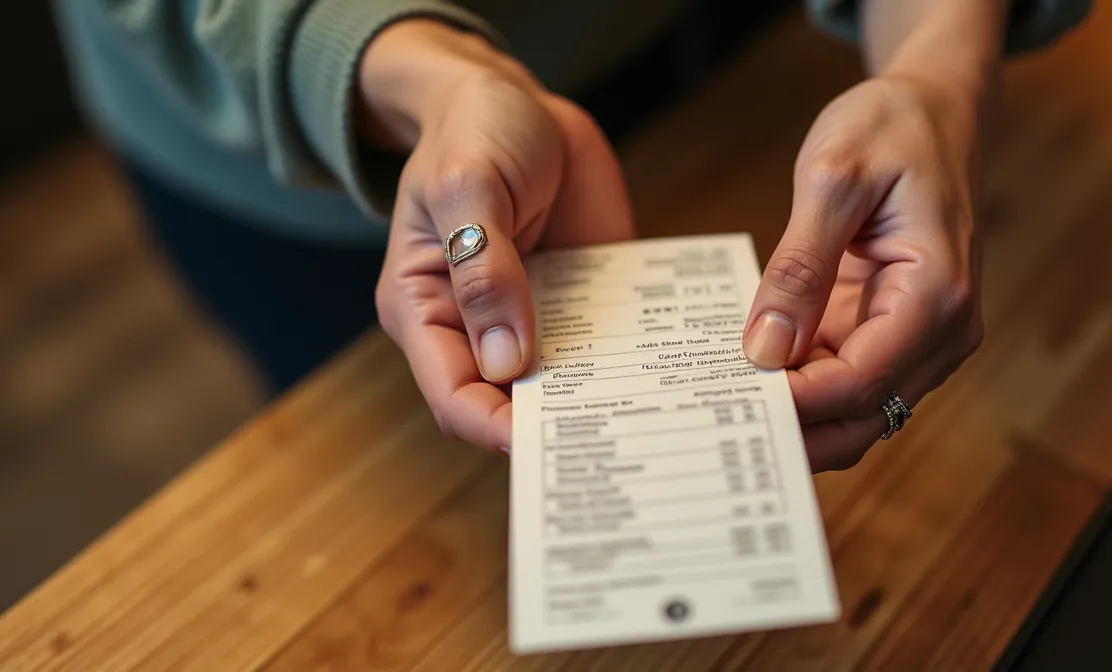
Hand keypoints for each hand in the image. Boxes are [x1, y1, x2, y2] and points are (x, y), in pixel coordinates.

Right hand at [364, 21, 634, 451]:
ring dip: (608, 399)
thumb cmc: (469, 133)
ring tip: (659, 415)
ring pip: (569, 384)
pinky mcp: (583, 301)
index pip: (455, 397)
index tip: (545, 445)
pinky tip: (679, 365)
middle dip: (559, 428)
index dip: (495, 428)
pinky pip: (611, 341)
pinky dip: (640, 356)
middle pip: (513, 404)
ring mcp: (535, 317)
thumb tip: (507, 362)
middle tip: (617, 441)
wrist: (514, 97)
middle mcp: (479, 327)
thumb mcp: (469, 188)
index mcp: (426, 311)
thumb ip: (484, 268)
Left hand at [744, 74, 984, 471]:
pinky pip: (849, 381)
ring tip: (724, 400)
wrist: (934, 111)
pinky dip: (804, 387)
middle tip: (715, 416)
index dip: (794, 401)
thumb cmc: (893, 130)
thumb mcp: (833, 177)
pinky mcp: (896, 334)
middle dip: (794, 428)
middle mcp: (943, 332)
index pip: (860, 382)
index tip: (728, 396)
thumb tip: (765, 347)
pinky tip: (751, 375)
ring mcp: (923, 339)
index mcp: (937, 295)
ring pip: (857, 413)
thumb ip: (799, 265)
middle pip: (862, 417)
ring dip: (797, 414)